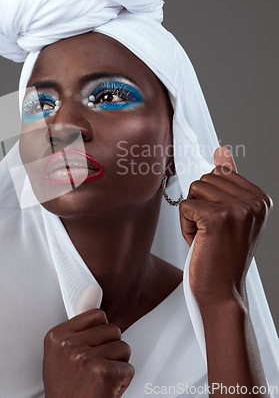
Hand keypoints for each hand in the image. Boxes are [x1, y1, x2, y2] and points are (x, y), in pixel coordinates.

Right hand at [43, 308, 134, 397]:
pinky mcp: (102, 373)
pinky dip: (123, 381)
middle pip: (113, 329)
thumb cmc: (68, 388)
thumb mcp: (64, 353)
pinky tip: (107, 390)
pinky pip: (128, 367)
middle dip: (111, 349)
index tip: (90, 351)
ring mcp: (84, 358)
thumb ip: (80, 322)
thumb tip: (93, 287)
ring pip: (123, 347)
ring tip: (100, 380)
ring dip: (118, 365)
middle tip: (95, 370)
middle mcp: (68, 345)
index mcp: (56, 336)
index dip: (99, 335)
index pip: (97, 315)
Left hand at [179, 146, 272, 306]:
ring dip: (192, 215)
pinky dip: (185, 225)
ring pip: (194, 189)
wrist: (222, 293)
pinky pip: (185, 205)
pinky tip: (200, 242)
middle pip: (205, 179)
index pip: (219, 174)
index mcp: (260, 198)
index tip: (221, 225)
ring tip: (206, 237)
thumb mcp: (231, 215)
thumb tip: (221, 150)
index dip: (211, 199)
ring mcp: (238, 209)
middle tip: (212, 233)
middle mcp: (254, 201)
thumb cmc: (224, 257)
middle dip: (200, 206)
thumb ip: (229, 181)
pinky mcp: (217, 218)